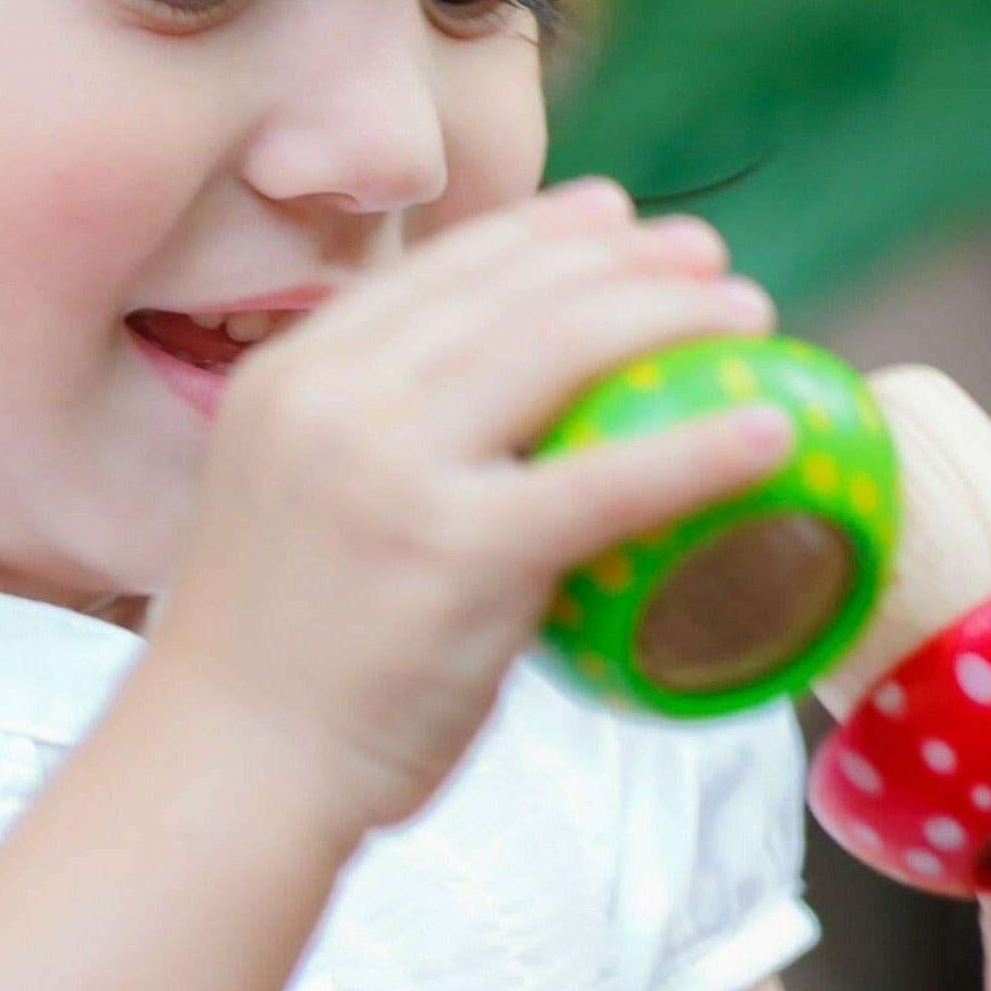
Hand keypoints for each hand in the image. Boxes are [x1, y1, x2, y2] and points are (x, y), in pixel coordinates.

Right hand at [145, 181, 794, 836]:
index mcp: (290, 378)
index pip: (434, 271)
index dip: (538, 232)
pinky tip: (768, 433)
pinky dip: (700, 446)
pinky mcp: (454, 552)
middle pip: (511, 292)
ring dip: (673, 319)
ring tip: (750, 318)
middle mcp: (333, 399)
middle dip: (625, 258)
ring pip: (561, 350)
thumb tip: (492, 429)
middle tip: (707, 258)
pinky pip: (605, 479)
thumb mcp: (289, 508)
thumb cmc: (267, 671)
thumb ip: (371, 449)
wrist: (222, 775)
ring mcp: (390, 470)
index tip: (614, 216)